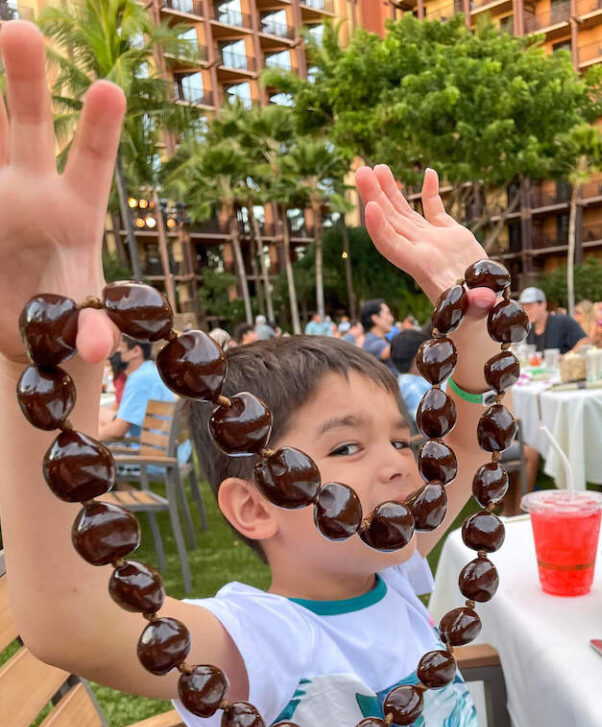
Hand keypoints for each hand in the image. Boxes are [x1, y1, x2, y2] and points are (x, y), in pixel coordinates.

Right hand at [0, 21, 124, 363]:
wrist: (21, 329)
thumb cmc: (62, 323)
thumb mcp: (78, 331)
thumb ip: (90, 332)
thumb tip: (97, 348)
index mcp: (76, 214)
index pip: (90, 163)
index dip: (98, 128)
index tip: (109, 88)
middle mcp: (32, 189)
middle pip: (28, 125)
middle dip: (23, 78)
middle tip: (22, 29)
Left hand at [355, 165, 497, 341]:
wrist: (481, 312)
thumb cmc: (475, 315)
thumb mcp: (476, 310)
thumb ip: (478, 303)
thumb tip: (484, 299)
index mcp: (422, 269)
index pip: (393, 247)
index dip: (379, 229)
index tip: (369, 207)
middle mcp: (421, 252)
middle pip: (391, 222)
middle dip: (375, 197)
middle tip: (360, 172)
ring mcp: (432, 242)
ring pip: (405, 213)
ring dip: (390, 191)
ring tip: (377, 167)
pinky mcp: (449, 236)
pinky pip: (435, 210)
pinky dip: (431, 192)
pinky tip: (428, 172)